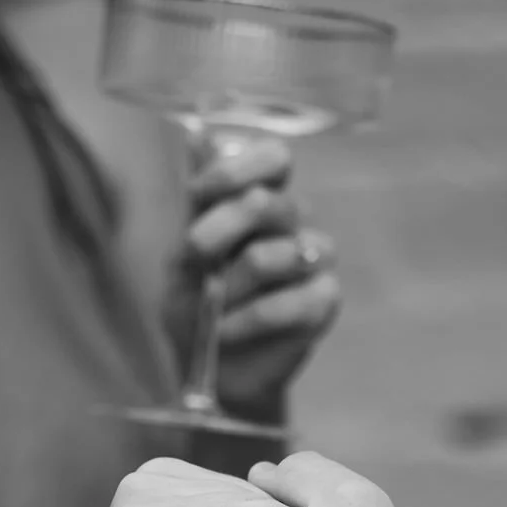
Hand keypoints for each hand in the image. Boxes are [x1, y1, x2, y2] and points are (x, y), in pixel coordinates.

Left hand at [174, 134, 339, 407]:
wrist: (210, 368)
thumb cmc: (196, 308)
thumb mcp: (181, 257)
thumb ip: (197, 206)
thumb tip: (196, 138)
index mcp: (260, 201)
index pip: (274, 158)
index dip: (236, 170)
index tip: (197, 194)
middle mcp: (292, 224)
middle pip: (268, 203)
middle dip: (218, 231)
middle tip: (194, 257)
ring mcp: (314, 260)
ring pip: (273, 256)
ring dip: (229, 287)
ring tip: (213, 309)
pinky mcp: (324, 301)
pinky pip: (290, 303)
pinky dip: (246, 321)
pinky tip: (227, 332)